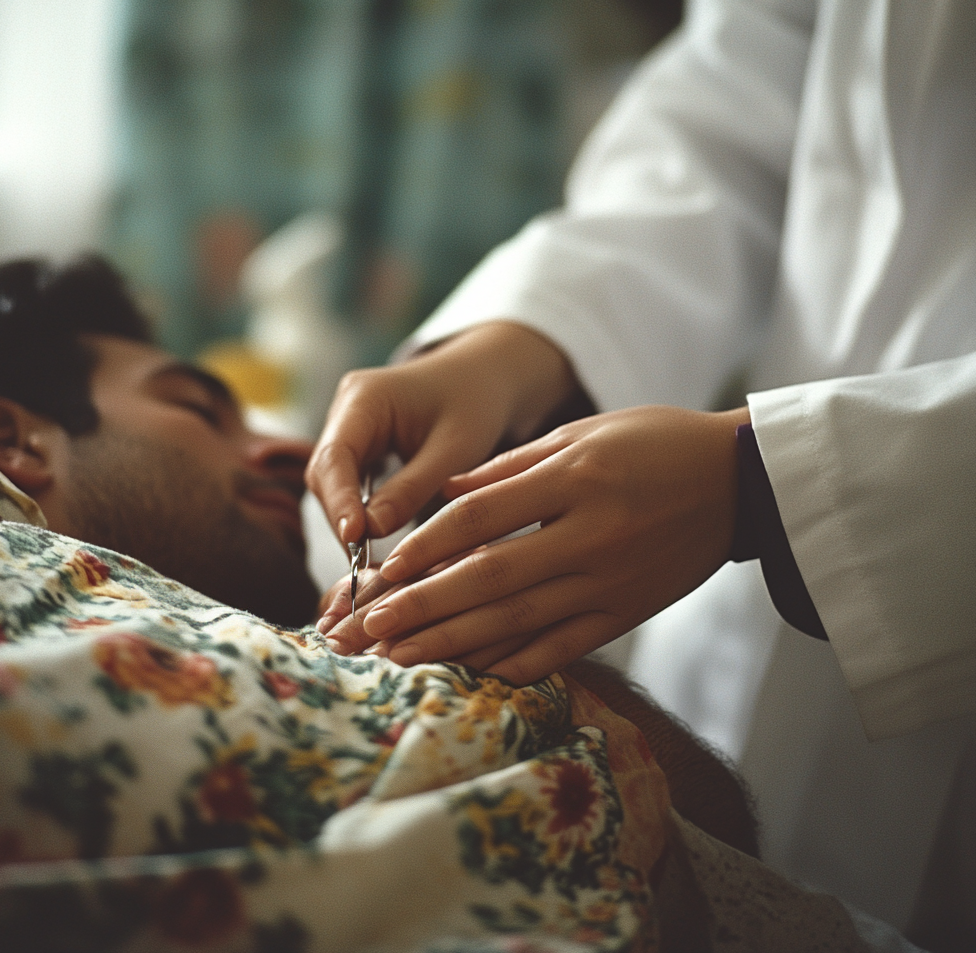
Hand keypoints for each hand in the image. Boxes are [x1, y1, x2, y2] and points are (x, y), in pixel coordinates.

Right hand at [305, 322, 575, 545]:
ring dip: (349, 521)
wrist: (485, 378)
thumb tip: (368, 532)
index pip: (336, 455)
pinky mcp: (357, 447)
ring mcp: (347, 428)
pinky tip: (374, 544)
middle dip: (343, 518)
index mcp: (365, 396)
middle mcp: (346, 409)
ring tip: (368, 563)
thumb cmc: (476, 404)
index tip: (353, 538)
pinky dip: (359, 514)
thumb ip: (412, 488)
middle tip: (363, 566)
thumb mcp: (454, 448)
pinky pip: (348, 485)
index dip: (339, 500)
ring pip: (334, 484)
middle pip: (327, 473)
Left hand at [353, 405, 749, 683]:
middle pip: (487, 577)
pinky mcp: (626, 613)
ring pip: (518, 620)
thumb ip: (511, 465)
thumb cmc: (657, 443)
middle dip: (420, 607)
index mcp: (573, 480)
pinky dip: (517, 663)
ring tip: (398, 659)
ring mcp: (609, 581)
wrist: (740, 482)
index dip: (424, 546)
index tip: (380, 571)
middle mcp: (588, 535)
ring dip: (453, 643)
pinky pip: (564, 646)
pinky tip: (474, 674)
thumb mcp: (583, 433)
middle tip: (366, 629)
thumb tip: (445, 492)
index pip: (480, 518)